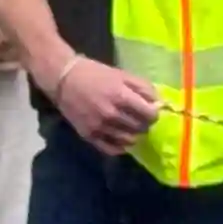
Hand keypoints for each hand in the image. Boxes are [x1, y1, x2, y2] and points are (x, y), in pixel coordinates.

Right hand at [45, 56, 161, 154]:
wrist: (63, 79)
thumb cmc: (95, 74)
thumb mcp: (121, 74)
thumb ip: (143, 87)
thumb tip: (159, 102)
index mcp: (121, 96)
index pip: (149, 115)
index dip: (154, 113)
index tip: (151, 110)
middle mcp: (112, 114)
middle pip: (141, 128)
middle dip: (144, 123)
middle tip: (140, 118)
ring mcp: (100, 127)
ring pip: (129, 140)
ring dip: (134, 134)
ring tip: (130, 127)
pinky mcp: (89, 136)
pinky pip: (112, 149)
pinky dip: (120, 146)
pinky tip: (121, 138)